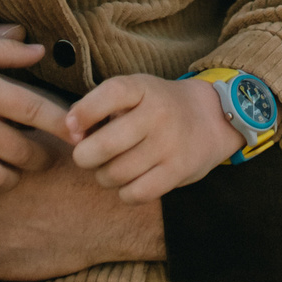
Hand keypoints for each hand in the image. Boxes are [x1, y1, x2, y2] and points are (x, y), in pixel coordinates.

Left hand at [65, 75, 240, 203]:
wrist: (211, 118)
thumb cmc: (158, 107)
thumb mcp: (134, 92)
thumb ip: (100, 107)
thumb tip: (71, 133)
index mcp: (143, 88)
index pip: (110, 94)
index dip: (83, 113)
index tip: (71, 127)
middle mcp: (158, 114)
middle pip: (104, 146)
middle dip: (85, 156)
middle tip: (89, 156)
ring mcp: (170, 144)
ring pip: (115, 174)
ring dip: (104, 176)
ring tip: (112, 167)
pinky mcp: (179, 171)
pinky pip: (135, 193)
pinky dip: (124, 192)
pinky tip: (129, 181)